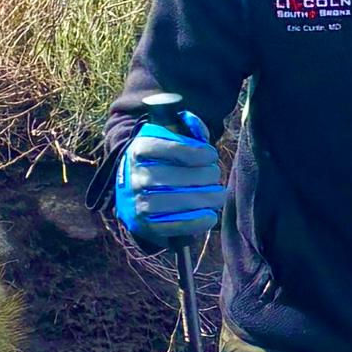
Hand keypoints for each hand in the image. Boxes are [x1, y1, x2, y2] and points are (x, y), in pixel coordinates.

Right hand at [117, 109, 223, 247]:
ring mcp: (136, 202)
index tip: (211, 156)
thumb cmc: (163, 162)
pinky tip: (210, 215)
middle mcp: (134, 175)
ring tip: (218, 195)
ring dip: (203, 198)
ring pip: (173, 201)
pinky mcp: (143, 224)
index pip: (168, 148)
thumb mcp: (170, 139)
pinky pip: (171, 225)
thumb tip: (196, 126)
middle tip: (215, 175)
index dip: (195, 152)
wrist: (134, 193)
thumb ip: (188, 129)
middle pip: (172, 176)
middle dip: (203, 176)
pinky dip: (195, 222)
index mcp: (139, 149)